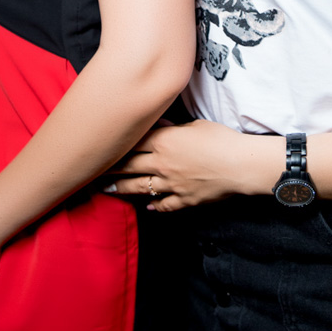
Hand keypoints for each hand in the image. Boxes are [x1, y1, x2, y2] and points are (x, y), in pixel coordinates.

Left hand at [105, 119, 249, 211]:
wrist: (240, 165)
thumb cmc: (222, 139)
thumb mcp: (195, 124)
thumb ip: (172, 126)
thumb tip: (159, 123)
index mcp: (163, 141)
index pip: (132, 142)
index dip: (115, 143)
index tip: (100, 144)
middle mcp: (161, 164)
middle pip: (128, 165)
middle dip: (109, 168)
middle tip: (91, 170)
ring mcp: (170, 184)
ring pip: (139, 188)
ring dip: (121, 189)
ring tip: (106, 189)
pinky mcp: (183, 199)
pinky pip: (163, 205)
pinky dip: (154, 206)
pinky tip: (147, 207)